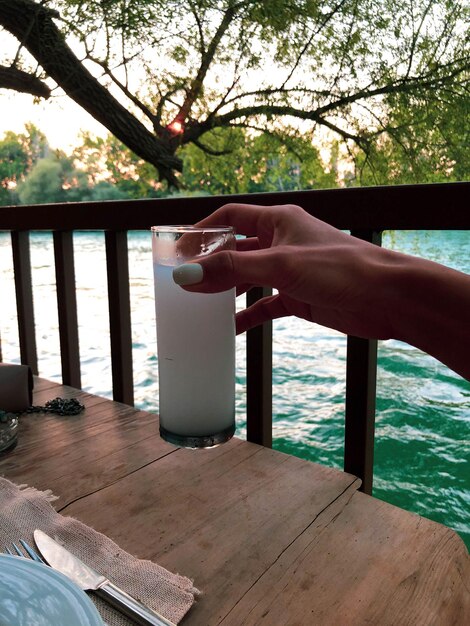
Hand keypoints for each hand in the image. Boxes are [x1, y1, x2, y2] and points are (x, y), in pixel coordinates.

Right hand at [174, 203, 398, 337]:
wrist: (388, 298)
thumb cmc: (341, 269)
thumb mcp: (281, 265)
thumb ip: (232, 269)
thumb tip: (186, 277)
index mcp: (279, 221)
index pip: (231, 218)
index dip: (203, 230)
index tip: (178, 249)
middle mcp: (282, 243)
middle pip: (236, 250)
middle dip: (211, 265)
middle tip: (183, 282)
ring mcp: (290, 272)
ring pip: (248, 279)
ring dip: (226, 291)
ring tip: (200, 307)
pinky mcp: (299, 297)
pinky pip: (264, 305)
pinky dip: (247, 315)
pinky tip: (231, 329)